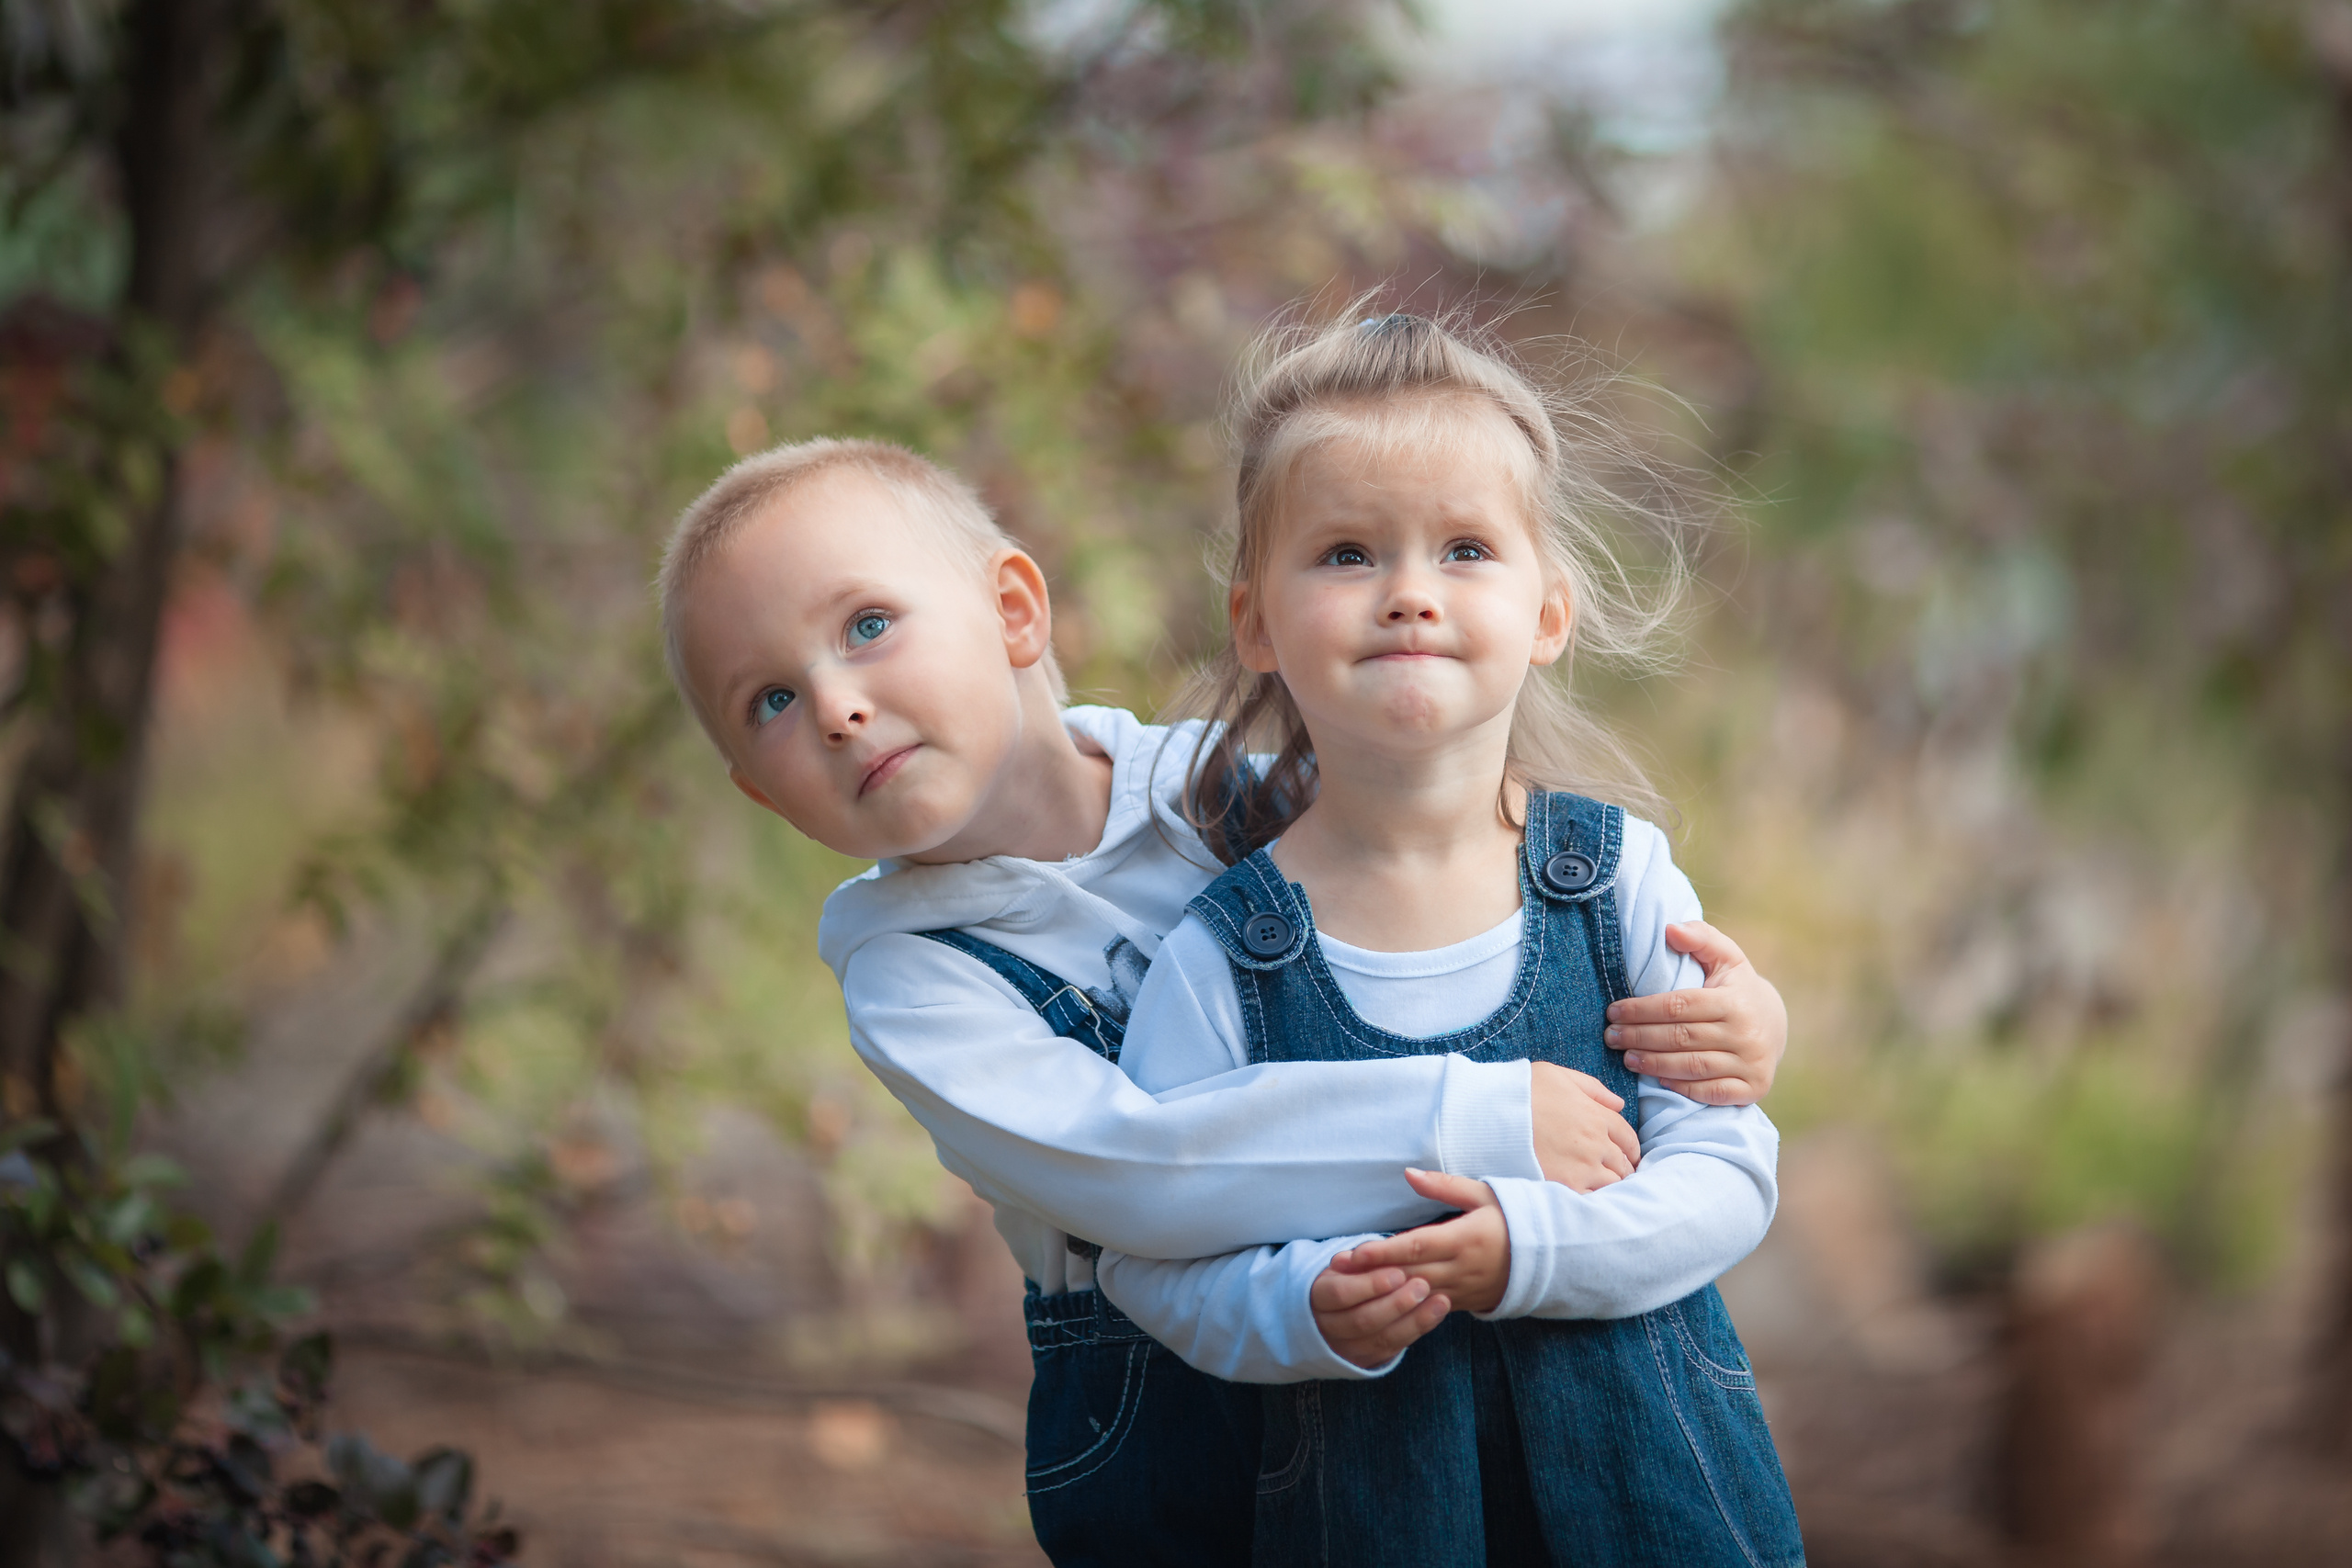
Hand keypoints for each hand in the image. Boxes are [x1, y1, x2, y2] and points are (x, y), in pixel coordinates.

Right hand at [1311, 1260, 1450, 1368]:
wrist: (1334, 1309)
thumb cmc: (1346, 1276)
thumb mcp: (1345, 1264)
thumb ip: (1358, 1261)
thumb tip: (1362, 1254)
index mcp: (1316, 1298)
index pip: (1341, 1293)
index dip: (1370, 1284)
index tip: (1399, 1273)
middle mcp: (1326, 1327)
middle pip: (1362, 1320)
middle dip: (1396, 1304)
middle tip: (1424, 1286)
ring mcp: (1344, 1348)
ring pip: (1380, 1339)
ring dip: (1414, 1320)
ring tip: (1441, 1301)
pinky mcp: (1364, 1361)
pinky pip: (1392, 1349)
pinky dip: (1416, 1331)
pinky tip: (1436, 1314)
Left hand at [1323, 1169, 1511, 1315]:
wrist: (1547, 1257)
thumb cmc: (1511, 1217)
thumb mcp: (1483, 1194)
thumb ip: (1444, 1186)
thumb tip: (1409, 1174)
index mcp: (1465, 1238)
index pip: (1417, 1246)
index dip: (1383, 1251)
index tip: (1354, 1252)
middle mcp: (1461, 1268)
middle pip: (1409, 1273)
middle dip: (1371, 1273)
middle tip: (1335, 1269)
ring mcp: (1462, 1289)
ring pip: (1415, 1294)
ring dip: (1382, 1292)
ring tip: (1347, 1286)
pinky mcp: (1462, 1302)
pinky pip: (1427, 1307)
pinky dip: (1403, 1305)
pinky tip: (1377, 1302)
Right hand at [1529, 1062, 1639, 1190]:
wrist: (1489, 1115)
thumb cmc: (1519, 1092)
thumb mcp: (1557, 1075)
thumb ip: (1592, 1088)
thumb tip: (1618, 1104)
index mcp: (1596, 1116)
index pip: (1628, 1137)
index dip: (1629, 1147)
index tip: (1624, 1154)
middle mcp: (1595, 1144)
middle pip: (1623, 1163)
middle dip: (1621, 1167)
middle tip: (1612, 1171)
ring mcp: (1583, 1168)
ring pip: (1614, 1183)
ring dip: (1610, 1184)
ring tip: (1599, 1185)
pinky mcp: (1566, 1187)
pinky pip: (1593, 1198)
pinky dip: (1593, 1197)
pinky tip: (1584, 1193)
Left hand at [1605, 920, 1787, 1106]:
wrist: (1775, 1025)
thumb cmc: (1736, 987)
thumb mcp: (1725, 957)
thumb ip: (1700, 938)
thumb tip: (1671, 929)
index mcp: (1735, 1001)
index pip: (1678, 1006)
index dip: (1642, 1010)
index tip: (1613, 1011)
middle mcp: (1746, 1034)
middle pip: (1680, 1038)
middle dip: (1639, 1037)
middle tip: (1610, 1037)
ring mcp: (1751, 1064)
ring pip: (1692, 1067)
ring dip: (1653, 1063)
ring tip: (1626, 1058)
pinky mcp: (1753, 1088)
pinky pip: (1710, 1092)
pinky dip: (1682, 1087)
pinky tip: (1658, 1079)